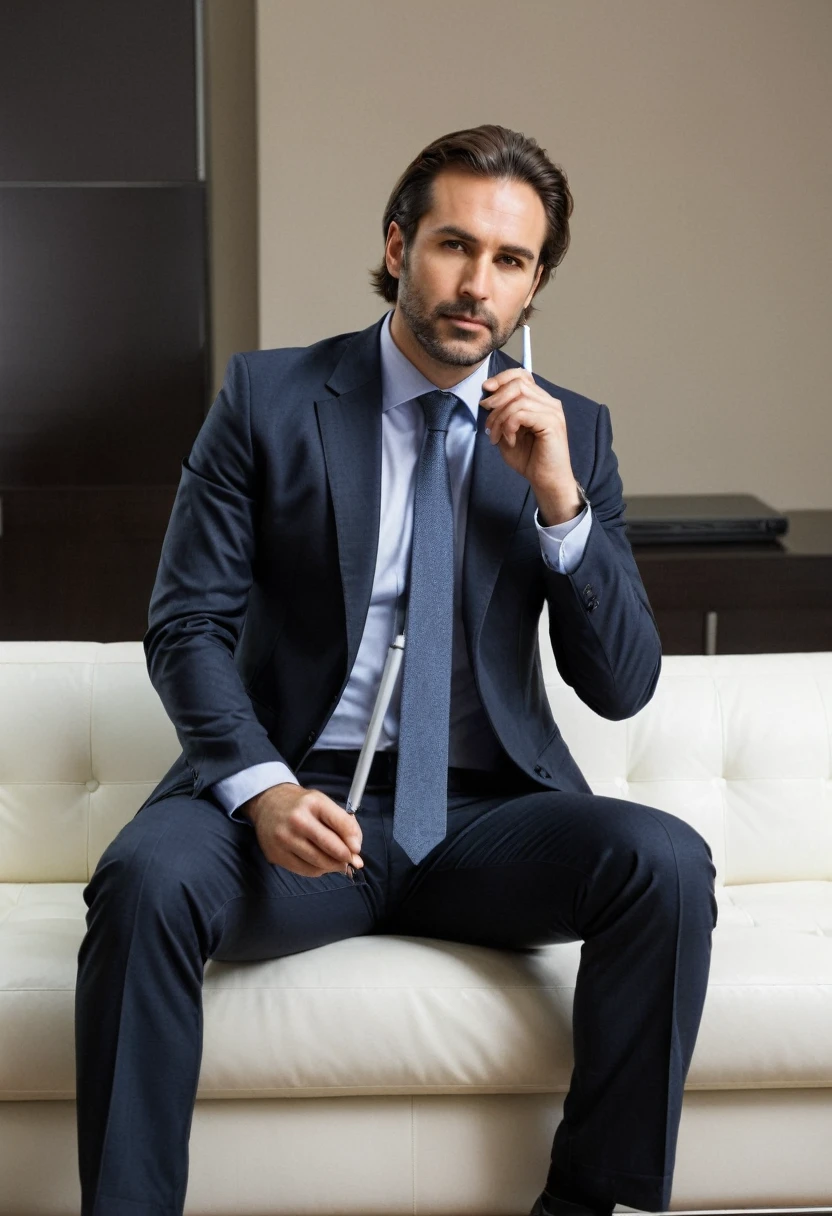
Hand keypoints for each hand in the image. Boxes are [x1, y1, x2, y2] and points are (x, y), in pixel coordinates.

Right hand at [241, 783, 363, 877]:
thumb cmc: (301, 805)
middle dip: (346, 857)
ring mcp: (285, 839)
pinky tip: (320, 863)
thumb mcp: (322, 802)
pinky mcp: (277, 855)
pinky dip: (318, 870)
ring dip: (333, 866)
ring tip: (338, 862)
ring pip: (319, 863)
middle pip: (331, 847)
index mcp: (313, 803)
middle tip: (352, 861)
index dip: (354, 840)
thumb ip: (343, 822)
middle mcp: (297, 820)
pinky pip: (306, 871)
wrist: (267, 803)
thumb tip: (356, 850)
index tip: (357, 849)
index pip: (342, 824)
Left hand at [480, 369, 581, 517]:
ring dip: (499, 418)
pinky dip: (509, 426)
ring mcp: (552, 412)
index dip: (502, 378)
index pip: (522, 375)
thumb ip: (501, 413)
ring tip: (496, 437)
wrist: (546, 480)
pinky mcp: (551, 423)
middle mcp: (549, 402)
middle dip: (496, 400)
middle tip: (487, 421)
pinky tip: (509, 440)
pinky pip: (522, 414)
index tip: (485, 389)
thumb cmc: (529, 458)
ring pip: (518, 399)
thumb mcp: (507, 431)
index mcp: (540, 401)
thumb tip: (488, 398)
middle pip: (518, 384)